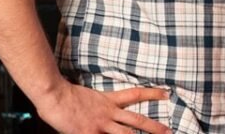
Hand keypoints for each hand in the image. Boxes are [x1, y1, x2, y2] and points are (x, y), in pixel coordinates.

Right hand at [35, 82, 170, 133]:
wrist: (55, 95)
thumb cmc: (67, 95)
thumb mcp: (90, 97)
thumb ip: (100, 105)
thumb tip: (107, 112)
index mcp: (108, 101)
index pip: (135, 94)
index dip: (152, 94)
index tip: (167, 94)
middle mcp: (108, 113)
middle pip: (136, 120)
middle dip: (154, 127)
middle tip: (169, 131)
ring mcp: (100, 125)